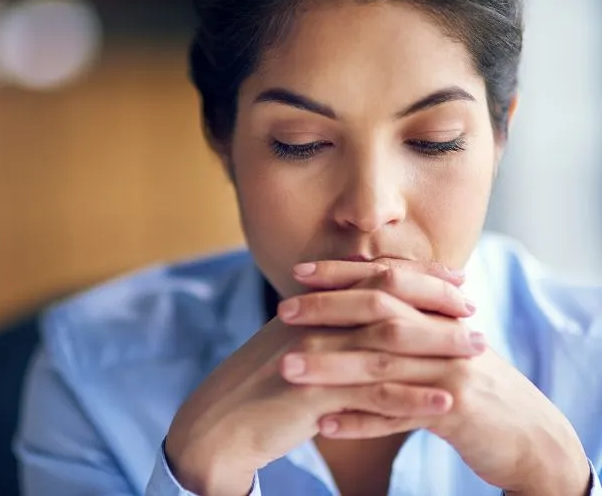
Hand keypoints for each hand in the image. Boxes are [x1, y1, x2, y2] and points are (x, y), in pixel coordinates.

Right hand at [165, 260, 475, 495]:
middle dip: (436, 302)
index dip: (418, 275)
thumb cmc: (262, 388)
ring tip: (478, 351)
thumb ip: (327, 325)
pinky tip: (446, 402)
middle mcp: (315, 322)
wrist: (221, 423)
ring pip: (388, 344)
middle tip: (473, 309)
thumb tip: (362, 315)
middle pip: (387, 302)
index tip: (455, 277)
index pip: (373, 279)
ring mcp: (315, 355)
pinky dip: (413, 397)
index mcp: (313, 307)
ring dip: (437, 346)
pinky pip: (374, 394)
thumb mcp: (294, 344)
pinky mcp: (315, 393)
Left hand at [287, 261, 589, 495]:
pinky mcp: (459, 410)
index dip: (343, 273)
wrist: (528, 436)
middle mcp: (446, 332)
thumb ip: (407, 322)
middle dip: (328, 308)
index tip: (299, 273)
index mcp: (440, 312)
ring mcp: (453, 369)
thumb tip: (359, 300)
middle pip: (381, 311)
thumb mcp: (442, 346)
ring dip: (331, 366)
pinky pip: (401, 414)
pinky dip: (361, 420)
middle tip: (282, 310)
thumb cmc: (470, 387)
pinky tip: (324, 425)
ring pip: (383, 363)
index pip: (387, 278)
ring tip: (287, 368)